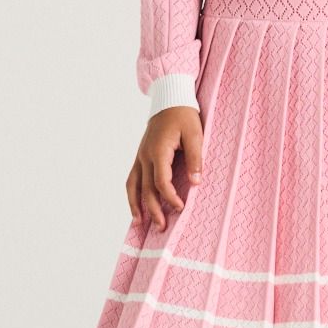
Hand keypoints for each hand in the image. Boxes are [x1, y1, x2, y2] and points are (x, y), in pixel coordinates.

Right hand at [126, 106, 203, 231]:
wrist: (169, 99)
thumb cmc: (184, 116)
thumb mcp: (195, 135)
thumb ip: (195, 159)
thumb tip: (195, 182)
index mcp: (158, 151)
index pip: (161, 182)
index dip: (170, 198)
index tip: (181, 207)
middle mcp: (145, 156)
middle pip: (146, 189)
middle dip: (154, 210)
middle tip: (162, 227)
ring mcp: (140, 157)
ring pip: (133, 186)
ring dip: (136, 206)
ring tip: (139, 224)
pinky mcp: (140, 157)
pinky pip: (132, 179)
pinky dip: (132, 194)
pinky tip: (136, 207)